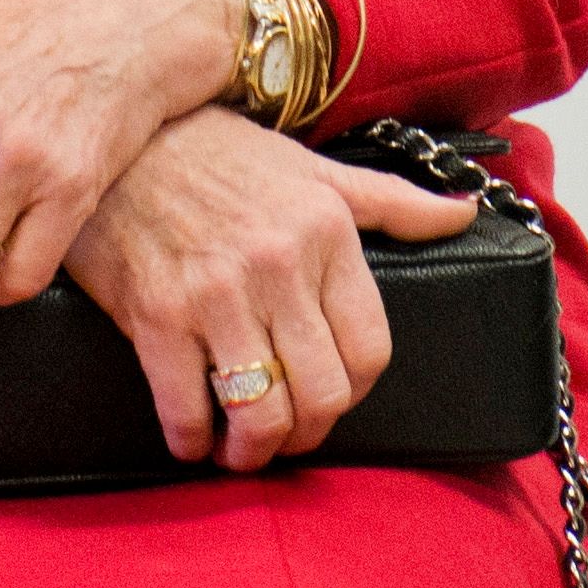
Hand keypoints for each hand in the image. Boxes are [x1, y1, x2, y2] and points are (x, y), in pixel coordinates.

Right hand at [68, 109, 475, 470]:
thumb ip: (394, 202)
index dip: (355, 392)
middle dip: (307, 432)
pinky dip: (192, 441)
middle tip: (287, 435)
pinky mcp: (155, 314)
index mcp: (327, 235)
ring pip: (260, 411)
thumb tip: (463, 213)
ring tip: (242, 448)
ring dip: (253, 449)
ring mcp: (216, 294)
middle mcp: (279, 267)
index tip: (333, 398)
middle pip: (321, 393)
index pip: (370, 349)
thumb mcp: (316, 171)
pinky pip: (185, 407)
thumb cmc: (220, 154)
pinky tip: (193, 439)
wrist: (123, 137)